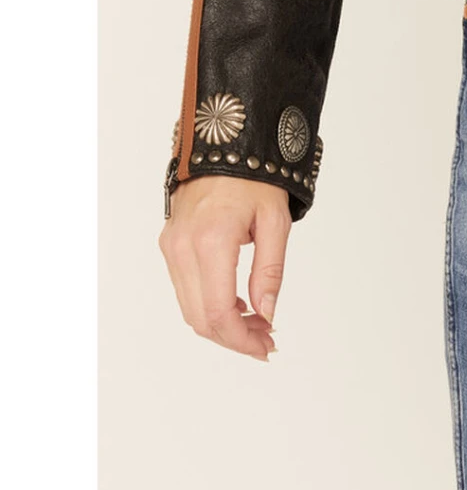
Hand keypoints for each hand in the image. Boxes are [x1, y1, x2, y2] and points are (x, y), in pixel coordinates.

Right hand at [159, 177, 289, 359]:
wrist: (224, 144)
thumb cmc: (255, 178)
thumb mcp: (275, 221)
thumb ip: (270, 271)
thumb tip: (266, 313)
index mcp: (211, 241)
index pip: (217, 312)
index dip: (241, 339)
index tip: (266, 345)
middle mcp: (182, 248)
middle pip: (199, 318)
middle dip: (233, 337)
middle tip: (265, 339)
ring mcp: (171, 247)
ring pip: (189, 308)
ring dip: (221, 324)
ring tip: (256, 323)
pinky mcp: (169, 244)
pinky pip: (185, 289)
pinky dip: (208, 305)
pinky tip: (236, 304)